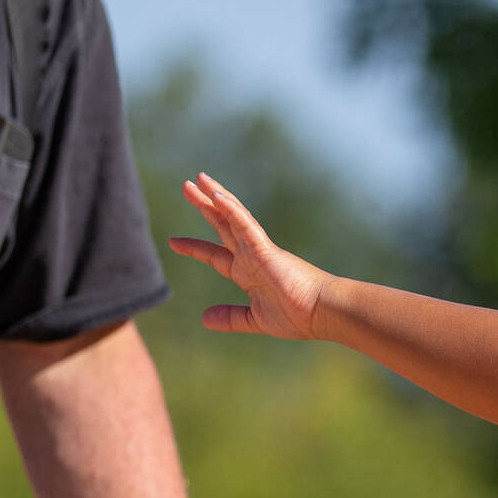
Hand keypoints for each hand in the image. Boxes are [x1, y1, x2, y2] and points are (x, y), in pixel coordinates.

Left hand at [169, 174, 334, 340]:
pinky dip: (231, 210)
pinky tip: (217, 196)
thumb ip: (231, 317)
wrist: (324, 312)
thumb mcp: (255, 318)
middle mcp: (251, 256)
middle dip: (204, 207)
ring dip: (214, 197)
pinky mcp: (266, 249)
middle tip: (187, 186)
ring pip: (232, 217)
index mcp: (249, 273)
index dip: (195, 248)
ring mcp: (258, 250)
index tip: (174, 242)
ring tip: (197, 179)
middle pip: (222, 225)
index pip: (216, 255)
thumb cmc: (299, 316)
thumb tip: (204, 318)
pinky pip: (245, 225)